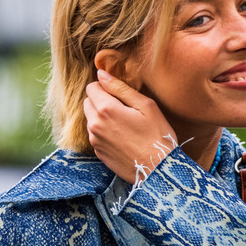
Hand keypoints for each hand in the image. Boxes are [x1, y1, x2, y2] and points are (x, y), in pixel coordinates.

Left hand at [83, 69, 178, 185]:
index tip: (120, 95)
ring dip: (102, 117)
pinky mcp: (98, 153)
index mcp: (106, 109)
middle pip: (88, 102)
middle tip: (123, 109)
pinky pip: (95, 135)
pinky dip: (104, 132)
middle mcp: (94, 125)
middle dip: (101, 101)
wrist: (158, 170)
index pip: (91, 87)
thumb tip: (101, 74)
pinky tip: (122, 137)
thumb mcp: (145, 106)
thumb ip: (120, 88)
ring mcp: (95, 140)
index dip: (105, 87)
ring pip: (90, 119)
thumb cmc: (157, 136)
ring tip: (124, 125)